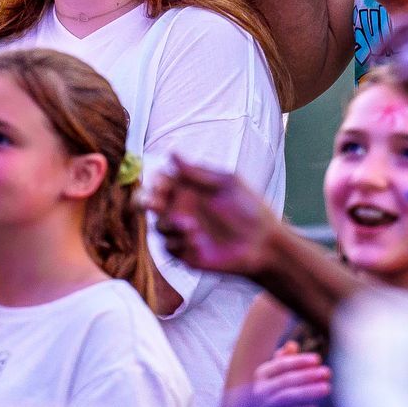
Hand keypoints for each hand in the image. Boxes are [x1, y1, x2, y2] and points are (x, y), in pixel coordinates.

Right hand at [149, 159, 280, 277]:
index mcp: (189, 189)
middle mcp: (182, 209)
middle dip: (145, 201)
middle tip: (153, 202)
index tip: (161, 184)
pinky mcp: (184, 253)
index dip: (155, 182)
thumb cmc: (249, 208)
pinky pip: (168, 247)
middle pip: (150, 203)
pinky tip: (199, 242)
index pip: (161, 182)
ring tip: (192, 227)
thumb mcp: (226, 184)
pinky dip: (180, 243)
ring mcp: (181, 232)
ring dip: (170, 225)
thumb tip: (171, 153)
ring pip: (158, 226)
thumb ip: (198, 173)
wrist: (262, 243)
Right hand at [243, 344, 332, 406]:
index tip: (318, 359)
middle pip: (286, 380)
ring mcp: (263, 406)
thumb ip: (283, 361)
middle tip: (327, 372)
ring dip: (308, 391)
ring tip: (327, 388)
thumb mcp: (273, 376)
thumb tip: (292, 345)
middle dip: (308, 375)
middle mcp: (259, 389)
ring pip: (287, 397)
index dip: (299, 361)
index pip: (282, 364)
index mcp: (261, 374)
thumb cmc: (266, 394)